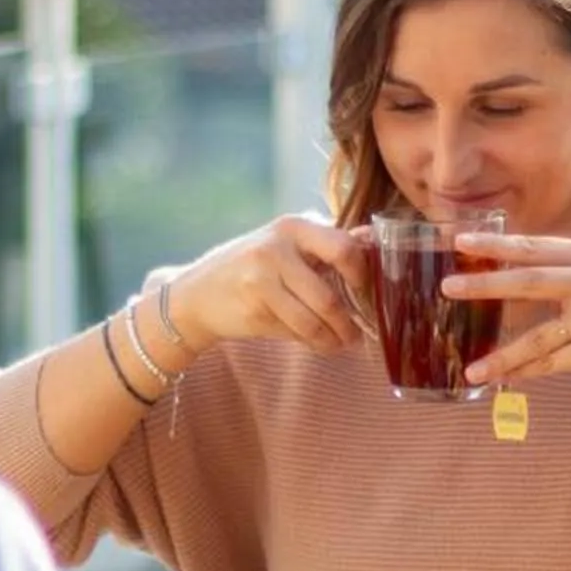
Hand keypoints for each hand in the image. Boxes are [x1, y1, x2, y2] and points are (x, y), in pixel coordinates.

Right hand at [164, 216, 370, 356]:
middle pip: (329, 295)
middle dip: (348, 321)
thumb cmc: (252, 268)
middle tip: (358, 333)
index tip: (366, 292)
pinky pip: (296, 331)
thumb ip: (325, 245)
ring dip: (334, 339)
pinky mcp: (253, 308)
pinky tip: (320, 344)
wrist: (196, 294)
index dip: (362, 274)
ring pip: (313, 320)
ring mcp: (260, 279)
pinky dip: (314, 343)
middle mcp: (276, 248)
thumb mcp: (285, 246)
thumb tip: (373, 238)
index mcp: (293, 227)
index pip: (343, 248)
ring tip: (342, 343)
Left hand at [442, 232, 570, 421]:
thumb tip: (490, 273)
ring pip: (536, 337)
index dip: (496, 244)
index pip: (534, 247)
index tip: (460, 241)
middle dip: (485, 285)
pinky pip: (549, 363)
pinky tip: (500, 381)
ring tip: (472, 369)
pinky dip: (523, 373)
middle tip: (448, 287)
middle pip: (530, 282)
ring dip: (500, 355)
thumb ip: (550, 275)